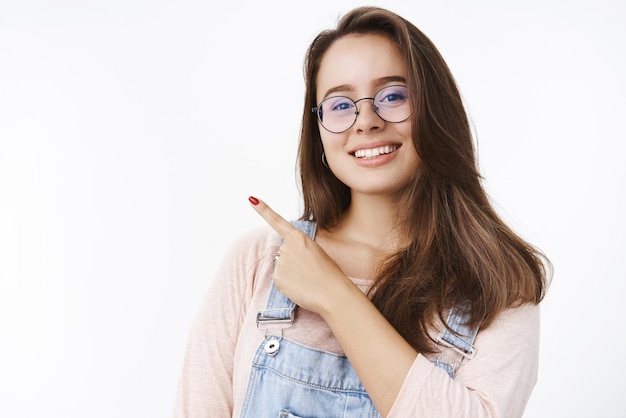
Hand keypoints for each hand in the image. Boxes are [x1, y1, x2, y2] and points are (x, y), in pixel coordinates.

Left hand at [248, 196, 351, 313]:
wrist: (332, 293)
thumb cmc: (330, 275)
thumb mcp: (318, 254)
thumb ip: (301, 251)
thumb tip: (288, 262)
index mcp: (300, 238)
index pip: (278, 221)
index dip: (263, 210)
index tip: (251, 199)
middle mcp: (287, 248)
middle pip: (284, 253)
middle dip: (293, 261)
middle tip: (309, 272)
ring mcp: (281, 263)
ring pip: (282, 268)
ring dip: (291, 274)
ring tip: (307, 280)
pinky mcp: (277, 279)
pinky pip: (280, 281)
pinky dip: (288, 285)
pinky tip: (300, 287)